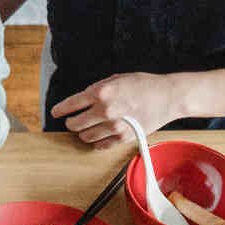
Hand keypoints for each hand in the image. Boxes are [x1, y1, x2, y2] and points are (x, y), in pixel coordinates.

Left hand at [50, 73, 181, 148]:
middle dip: (72, 122)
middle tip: (75, 120)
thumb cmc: (144, 85)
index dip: (59, 110)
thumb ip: (97, 89)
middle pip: (74, 124)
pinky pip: (100, 146)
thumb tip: (81, 100)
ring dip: (84, 133)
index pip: (70, 105)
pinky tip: (100, 135)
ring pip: (85, 137)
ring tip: (90, 127)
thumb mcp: (117, 79)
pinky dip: (97, 142)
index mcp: (101, 92)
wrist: (169, 96)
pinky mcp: (122, 138)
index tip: (55, 113)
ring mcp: (114, 126)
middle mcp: (105, 110)